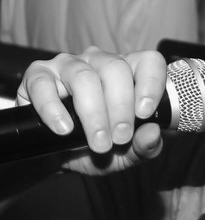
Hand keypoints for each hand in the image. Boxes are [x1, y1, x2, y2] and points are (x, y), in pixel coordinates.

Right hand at [16, 47, 168, 174]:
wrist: (58, 158)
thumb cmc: (98, 147)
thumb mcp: (127, 153)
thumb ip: (145, 146)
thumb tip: (153, 133)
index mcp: (129, 73)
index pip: (148, 61)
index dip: (150, 83)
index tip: (145, 113)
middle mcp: (99, 62)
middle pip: (115, 69)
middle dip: (120, 107)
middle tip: (120, 138)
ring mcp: (67, 65)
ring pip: (83, 76)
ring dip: (93, 112)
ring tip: (98, 142)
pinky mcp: (37, 76)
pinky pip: (43, 84)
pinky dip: (53, 108)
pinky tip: (64, 129)